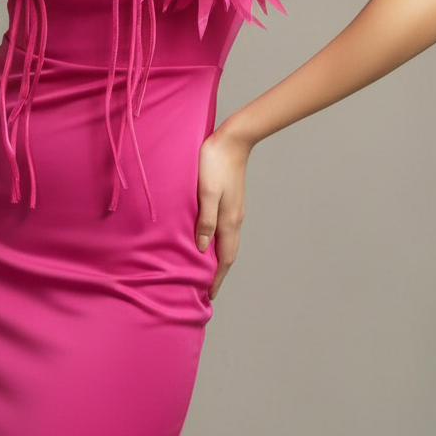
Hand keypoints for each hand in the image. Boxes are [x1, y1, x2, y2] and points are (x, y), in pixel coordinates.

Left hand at [195, 125, 252, 298]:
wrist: (232, 140)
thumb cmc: (215, 163)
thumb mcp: (207, 193)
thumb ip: (205, 220)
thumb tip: (201, 249)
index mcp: (229, 221)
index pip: (224, 258)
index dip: (216, 278)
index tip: (209, 295)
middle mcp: (235, 219)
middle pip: (228, 254)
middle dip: (218, 273)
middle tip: (206, 289)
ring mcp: (234, 210)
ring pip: (227, 242)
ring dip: (218, 259)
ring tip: (206, 270)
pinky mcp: (231, 201)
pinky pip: (225, 230)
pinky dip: (218, 243)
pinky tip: (208, 240)